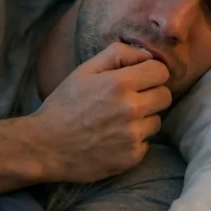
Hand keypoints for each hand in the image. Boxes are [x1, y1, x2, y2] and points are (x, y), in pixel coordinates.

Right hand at [29, 42, 170, 182]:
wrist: (45, 147)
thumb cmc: (63, 106)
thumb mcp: (84, 71)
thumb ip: (117, 55)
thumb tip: (145, 54)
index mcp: (119, 83)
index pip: (161, 72)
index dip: (150, 73)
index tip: (138, 79)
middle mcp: (130, 109)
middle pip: (165, 96)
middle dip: (151, 94)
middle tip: (129, 100)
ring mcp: (133, 135)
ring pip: (157, 120)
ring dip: (143, 119)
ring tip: (118, 122)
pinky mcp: (132, 156)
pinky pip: (147, 143)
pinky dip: (134, 141)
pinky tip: (114, 139)